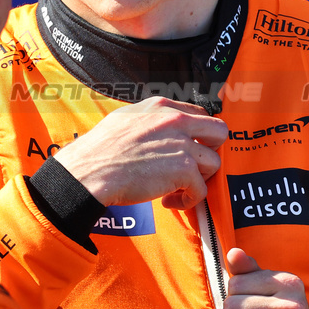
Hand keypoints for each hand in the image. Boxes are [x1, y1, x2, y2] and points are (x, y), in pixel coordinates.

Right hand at [50, 97, 226, 209]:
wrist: (89, 171)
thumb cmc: (98, 151)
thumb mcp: (124, 119)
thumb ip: (148, 120)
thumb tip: (157, 132)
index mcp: (160, 107)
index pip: (199, 114)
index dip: (197, 135)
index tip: (190, 148)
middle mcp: (175, 120)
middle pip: (219, 131)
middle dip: (210, 150)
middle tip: (194, 166)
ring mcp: (182, 144)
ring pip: (213, 163)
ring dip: (198, 179)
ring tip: (177, 188)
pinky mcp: (183, 170)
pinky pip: (201, 189)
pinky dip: (188, 200)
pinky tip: (169, 201)